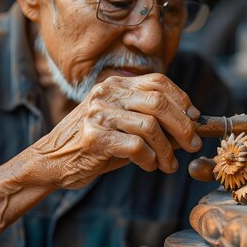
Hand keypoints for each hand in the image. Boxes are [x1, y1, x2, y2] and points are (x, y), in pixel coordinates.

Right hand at [26, 73, 201, 188]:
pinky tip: (149, 166)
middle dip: (182, 125)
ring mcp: (98, 113)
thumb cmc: (93, 145)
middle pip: (159, 102)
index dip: (181, 98)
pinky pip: (136, 146)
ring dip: (167, 150)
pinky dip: (149, 159)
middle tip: (193, 144)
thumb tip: (191, 126)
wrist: (51, 161)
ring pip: (150, 126)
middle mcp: (107, 93)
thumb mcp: (122, 124)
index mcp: (115, 85)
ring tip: (169, 165)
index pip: (158, 81)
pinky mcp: (93, 136)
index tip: (194, 117)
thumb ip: (151, 120)